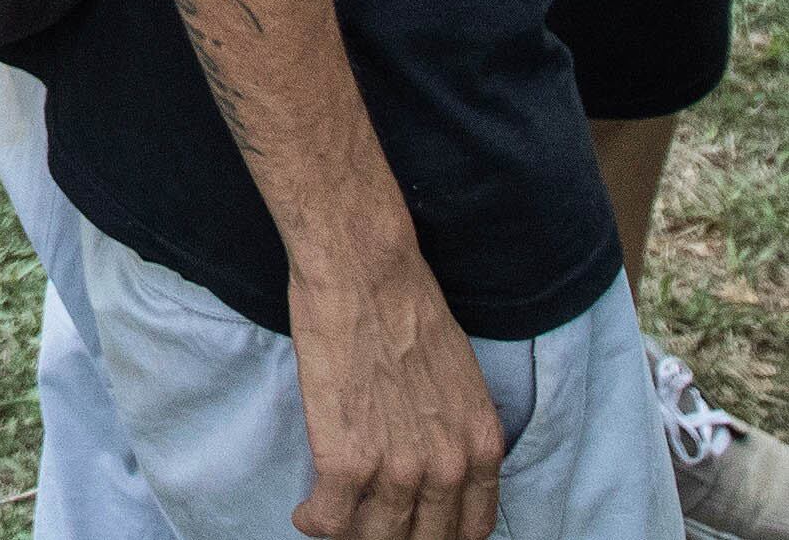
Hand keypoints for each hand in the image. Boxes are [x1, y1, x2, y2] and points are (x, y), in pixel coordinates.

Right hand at [287, 251, 504, 538]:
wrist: (364, 274)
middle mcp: (447, 468)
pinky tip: (306, 513)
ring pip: (375, 536)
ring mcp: (398, 469)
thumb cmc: (406, 310)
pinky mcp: (345, 460)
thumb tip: (433, 457)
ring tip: (333, 515)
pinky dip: (315, 520)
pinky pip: (329, 517)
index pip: (470, 529)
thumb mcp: (460, 380)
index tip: (411, 526)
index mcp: (481, 448)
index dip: (437, 535)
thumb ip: (454, 430)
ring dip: (351, 530)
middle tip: (367, 521)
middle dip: (392, 536)